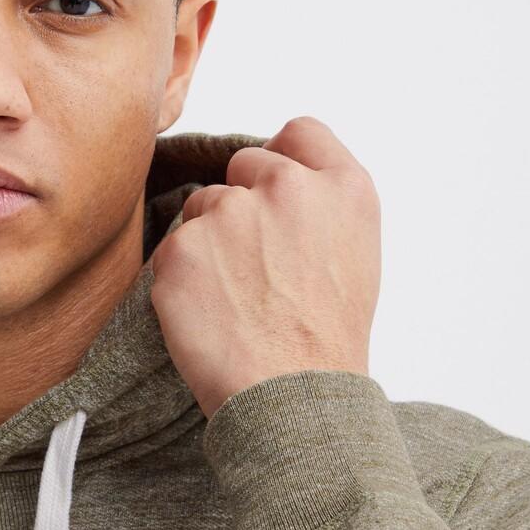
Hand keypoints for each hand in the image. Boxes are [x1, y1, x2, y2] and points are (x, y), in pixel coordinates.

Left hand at [148, 115, 380, 417]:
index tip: (276, 198)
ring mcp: (229, 214)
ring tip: (237, 299)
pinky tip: (210, 315)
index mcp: (343, 187)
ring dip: (209, 242)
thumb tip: (281, 181)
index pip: (300, 132)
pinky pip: (172, 250)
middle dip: (242, 205)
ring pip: (201, 207)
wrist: (291, 397)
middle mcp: (287, 186)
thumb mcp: (356, 255)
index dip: (283, 161)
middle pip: (244, 165)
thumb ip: (323, 204)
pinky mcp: (181, 249)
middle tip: (257, 268)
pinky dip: (181, 280)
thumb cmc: (326, 340)